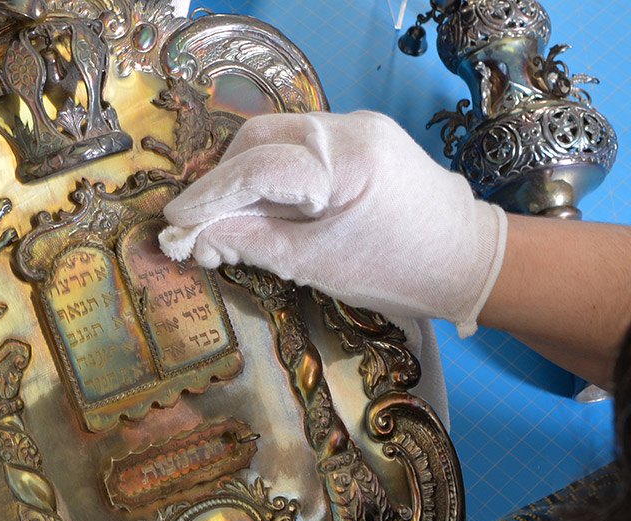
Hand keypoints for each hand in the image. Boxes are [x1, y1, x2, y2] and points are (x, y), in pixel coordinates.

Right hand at [158, 110, 506, 336]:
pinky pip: (302, 147)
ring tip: (227, 218)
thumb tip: (196, 239)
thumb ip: (250, 243)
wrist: (471, 261)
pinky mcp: (364, 136)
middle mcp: (349, 127)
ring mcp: (359, 125)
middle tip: (198, 222)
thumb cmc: (398, 271)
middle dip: (222, 181)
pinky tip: (264, 204)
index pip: (255, 166)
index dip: (208, 195)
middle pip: (259, 140)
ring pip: (277, 140)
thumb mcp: (315, 265)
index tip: (174, 222)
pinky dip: (274, 174)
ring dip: (245, 176)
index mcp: (344, 160)